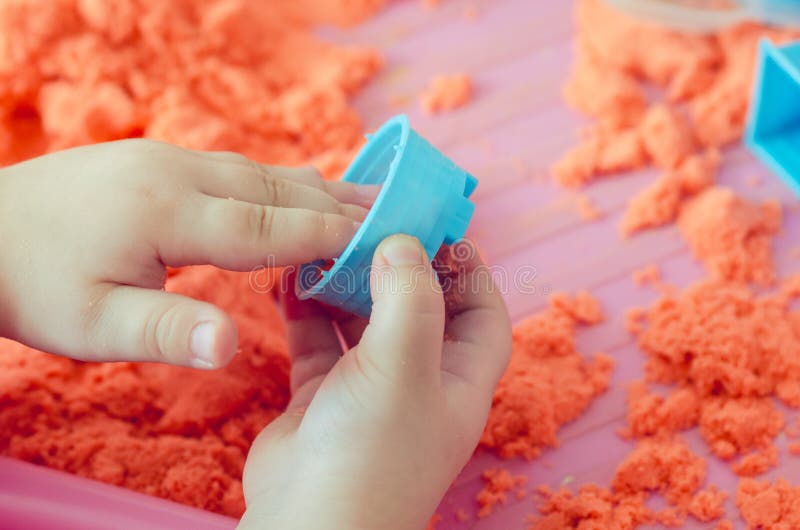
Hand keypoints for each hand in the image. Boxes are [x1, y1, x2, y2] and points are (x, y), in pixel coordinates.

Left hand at [0, 139, 376, 367]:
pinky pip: (238, 168)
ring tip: (366, 198)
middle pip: (278, 189)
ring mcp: (168, 159)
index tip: (385, 240)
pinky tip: (297, 192)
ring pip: (261, 172)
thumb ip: (166, 332)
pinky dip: (280, 183)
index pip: (270, 226)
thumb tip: (229, 348)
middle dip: (340, 204)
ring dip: (316, 189)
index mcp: (169, 213)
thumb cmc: (33, 286)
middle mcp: (178, 173)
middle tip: (398, 212)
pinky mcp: (159, 159)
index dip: (330, 236)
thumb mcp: (93, 325)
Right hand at [239, 235, 511, 529]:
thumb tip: (402, 241)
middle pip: (418, 307)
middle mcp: (419, 381)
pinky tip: (289, 282)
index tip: (435, 229)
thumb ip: (409, 296)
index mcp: (459, 378)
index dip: (468, 269)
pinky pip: (317, 341)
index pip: (482, 312)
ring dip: (343, 285)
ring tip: (320, 248)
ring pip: (362, 320)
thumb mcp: (403, 365)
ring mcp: (368, 389)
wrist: (308, 527)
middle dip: (394, 266)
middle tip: (365, 226)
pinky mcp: (322, 396)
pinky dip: (305, 311)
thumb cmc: (372, 453)